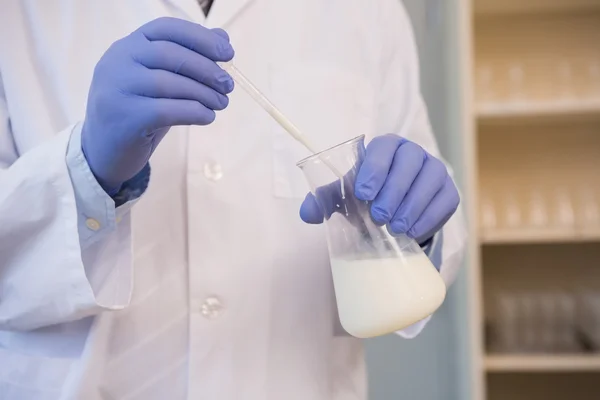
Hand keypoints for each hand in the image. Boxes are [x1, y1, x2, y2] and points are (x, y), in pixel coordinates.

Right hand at [82, 17, 234, 193]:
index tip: (228, 54)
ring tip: (222, 103)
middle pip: (171, 54)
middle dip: (207, 69)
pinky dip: (194, 112)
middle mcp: (118, 61)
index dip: (201, 38)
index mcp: (128, 45)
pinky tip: (208, 117)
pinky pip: (167, 110)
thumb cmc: (138, 111)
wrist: (103, 151)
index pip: (166, 29)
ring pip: (170, 83)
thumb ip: (187, 58)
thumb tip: (223, 38)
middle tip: (229, 85)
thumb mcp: (160, 81)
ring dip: (204, 93)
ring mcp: (117, 89)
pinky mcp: (125, 117)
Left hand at [300, 134, 459, 243]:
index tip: (363, 194)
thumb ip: (326, 199)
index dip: (375, 168)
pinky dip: (429, 218)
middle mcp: (414, 153)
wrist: (394, 211)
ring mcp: (435, 171)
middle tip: (379, 217)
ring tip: (395, 229)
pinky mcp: (448, 193)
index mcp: (387, 146)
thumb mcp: (346, 196)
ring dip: (412, 206)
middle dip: (393, 191)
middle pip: (409, 163)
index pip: (384, 148)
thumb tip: (308, 212)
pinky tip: (413, 232)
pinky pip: (445, 201)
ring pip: (430, 181)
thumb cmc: (368, 196)